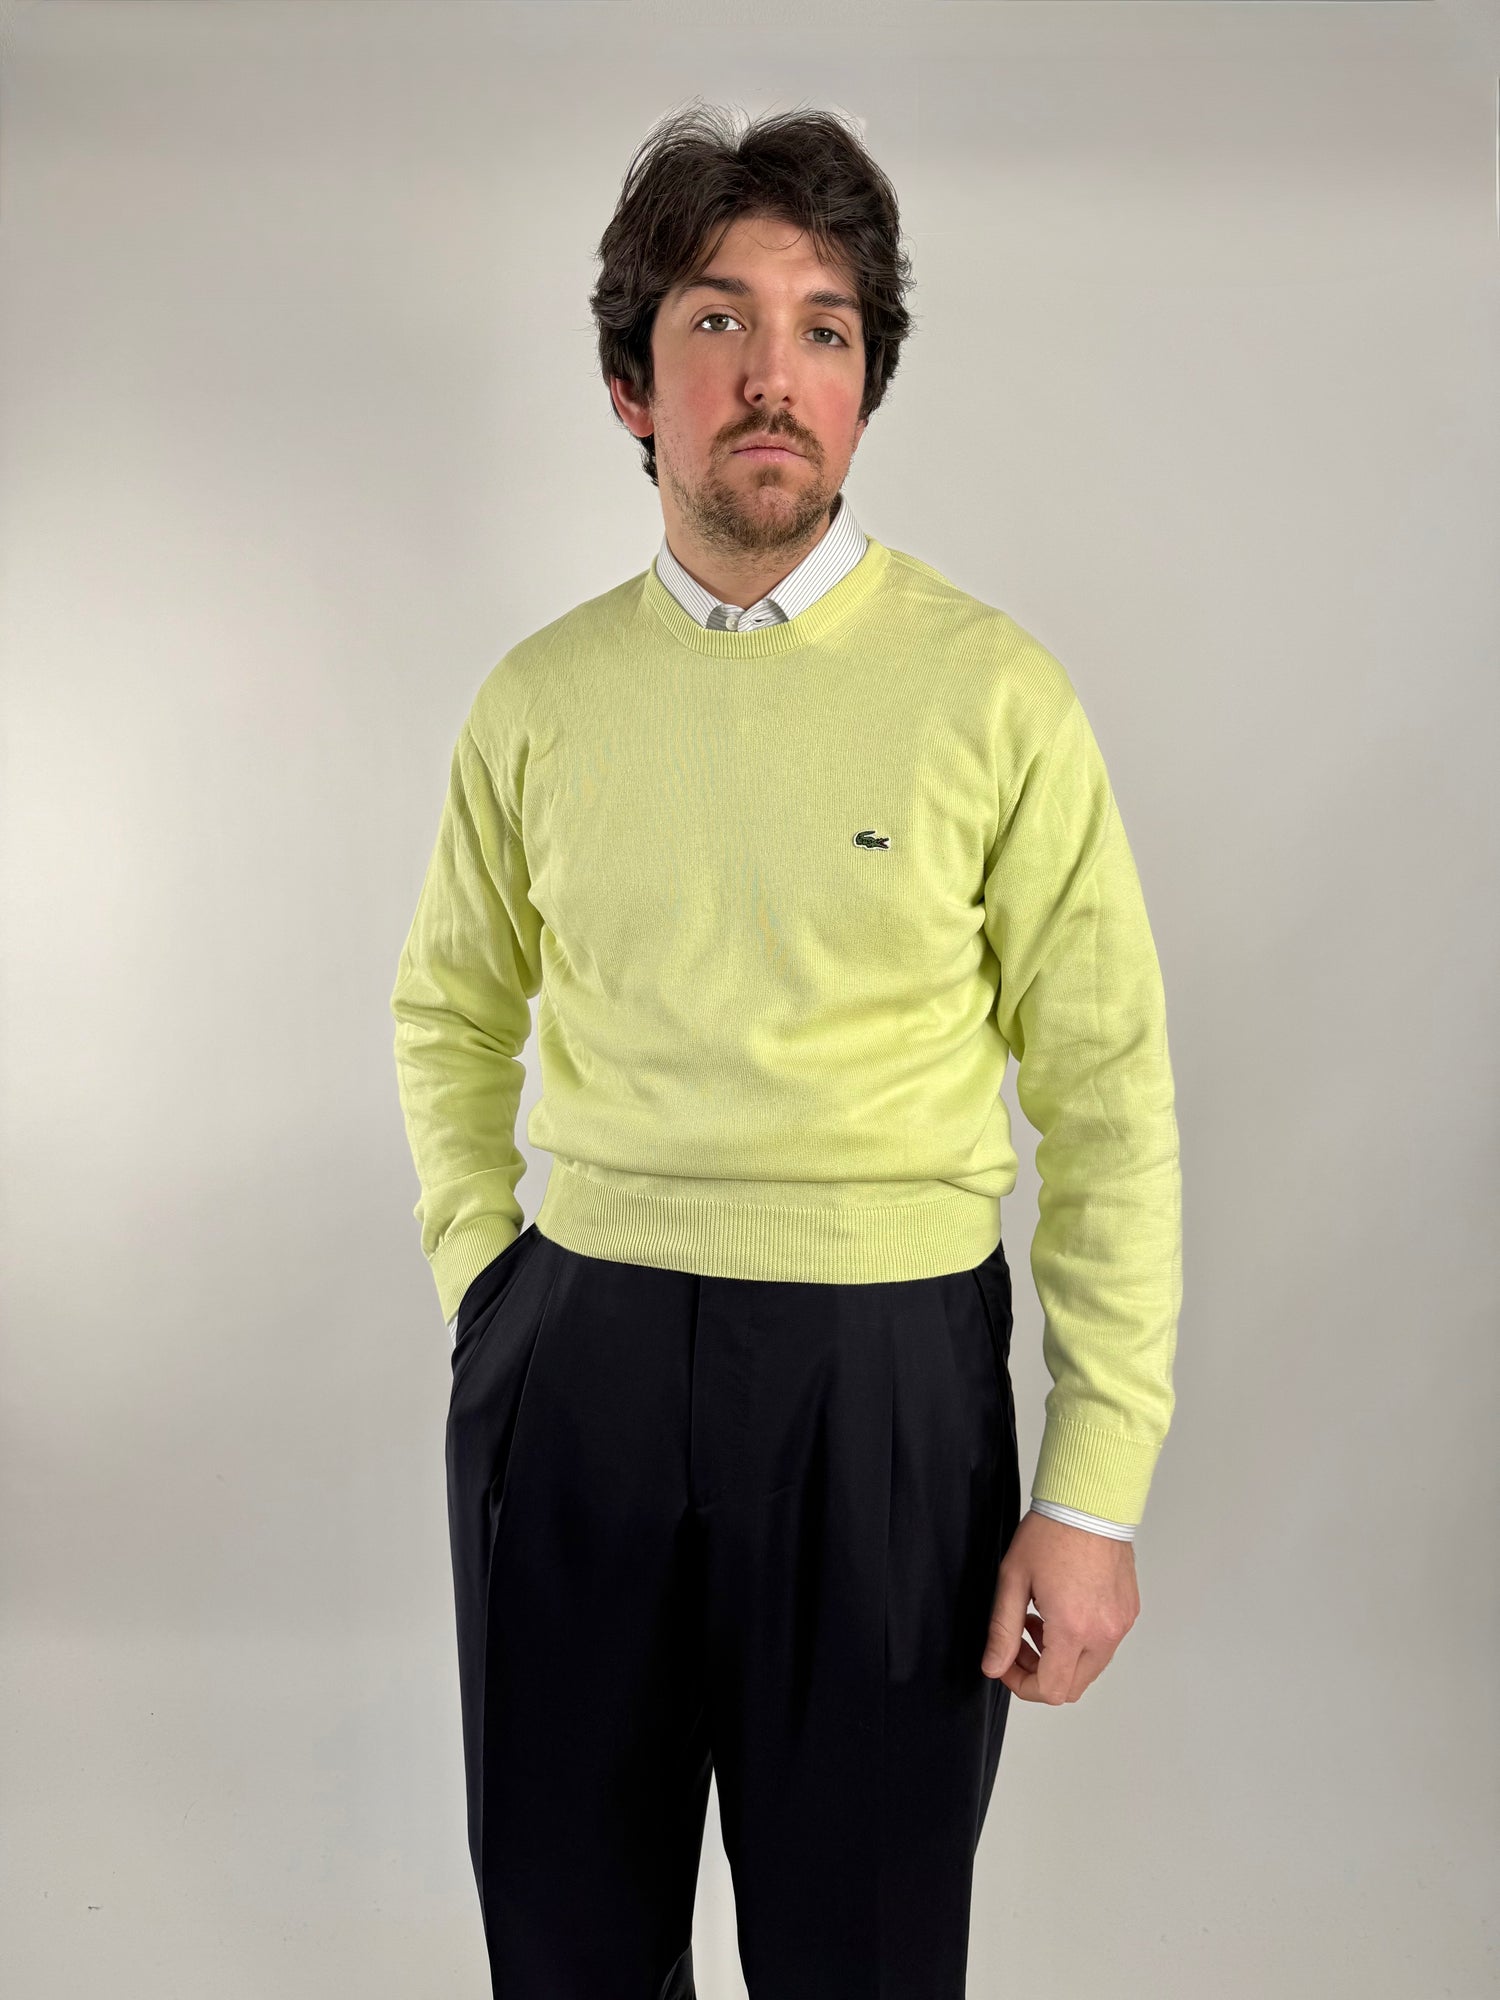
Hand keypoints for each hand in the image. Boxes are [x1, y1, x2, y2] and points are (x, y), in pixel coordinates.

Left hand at [980, 1507, 1139, 1702]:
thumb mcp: (1014, 1580)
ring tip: (1039, 1620)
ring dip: (1061, 1659)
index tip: (1006, 1664)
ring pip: (1090, 1668)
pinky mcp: (1129, 1612)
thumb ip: (1002, 1630)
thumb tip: (994, 1667)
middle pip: (1072, 1687)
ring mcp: (1121, 1623)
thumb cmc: (1051, 1532)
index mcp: (1073, 1628)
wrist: (1089, 1503)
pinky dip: (1082, 1642)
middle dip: (1040, 1674)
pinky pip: (1105, 1645)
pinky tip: (1063, 1610)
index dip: (1022, 1686)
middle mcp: (1104, 1632)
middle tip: (1020, 1643)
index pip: (1050, 1689)